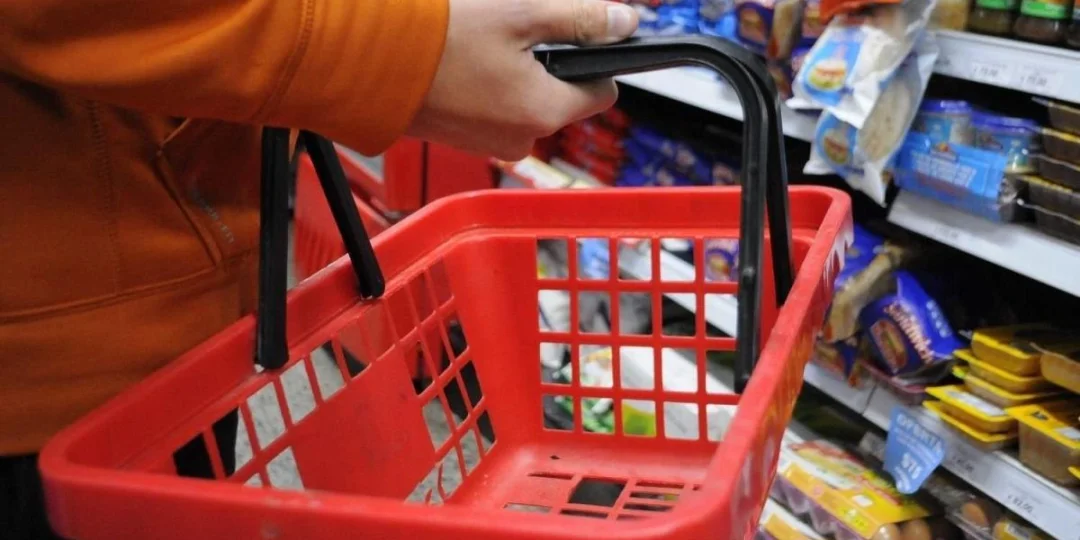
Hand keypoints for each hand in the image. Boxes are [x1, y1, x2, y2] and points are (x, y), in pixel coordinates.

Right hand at [407, 0, 637, 159]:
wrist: (368, 63)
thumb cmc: (439, 39)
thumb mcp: (519, 14)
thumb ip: (580, 19)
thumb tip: (625, 22)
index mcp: (544, 111)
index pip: (602, 93)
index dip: (595, 60)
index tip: (574, 36)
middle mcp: (522, 138)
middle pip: (561, 98)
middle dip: (549, 65)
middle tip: (514, 32)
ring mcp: (490, 144)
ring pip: (526, 103)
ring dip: (516, 74)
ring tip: (483, 45)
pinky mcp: (464, 140)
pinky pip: (494, 111)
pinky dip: (488, 87)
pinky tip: (464, 63)